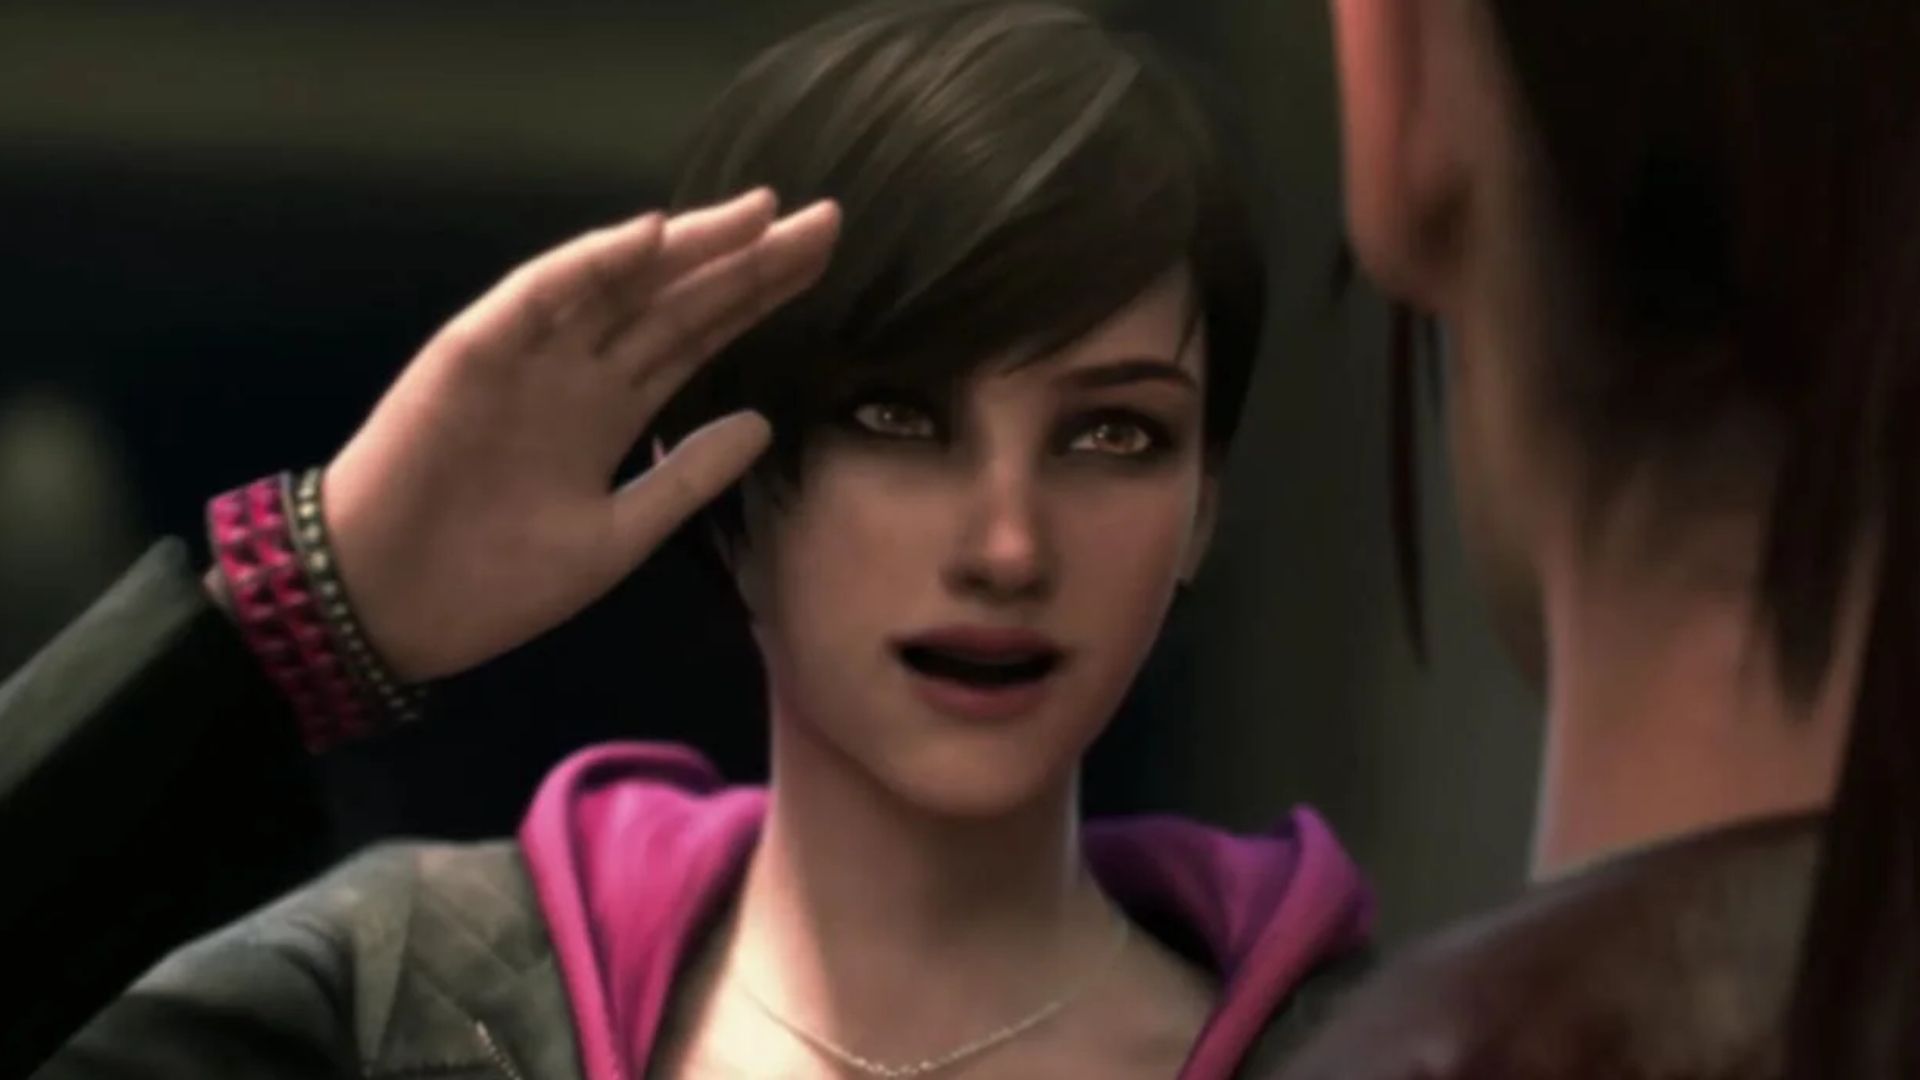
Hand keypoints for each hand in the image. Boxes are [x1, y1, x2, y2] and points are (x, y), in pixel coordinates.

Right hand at [316, 189, 839, 680]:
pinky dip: (591, 264)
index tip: (821, 262)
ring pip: (621, 284)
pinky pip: (540, 297)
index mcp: (611, 410)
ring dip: (686, 246)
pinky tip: (651, 236)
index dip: (758, 297)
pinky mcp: (475, 352)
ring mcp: (529, 355)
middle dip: (748, 260)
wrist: (389, 608)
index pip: (699, 336)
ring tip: (759, 212)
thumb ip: (687, 477)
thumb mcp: (618, 536)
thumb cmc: (492, 579)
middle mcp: (579, 370)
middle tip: (825, 220)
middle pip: (678, 300)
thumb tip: (764, 424)